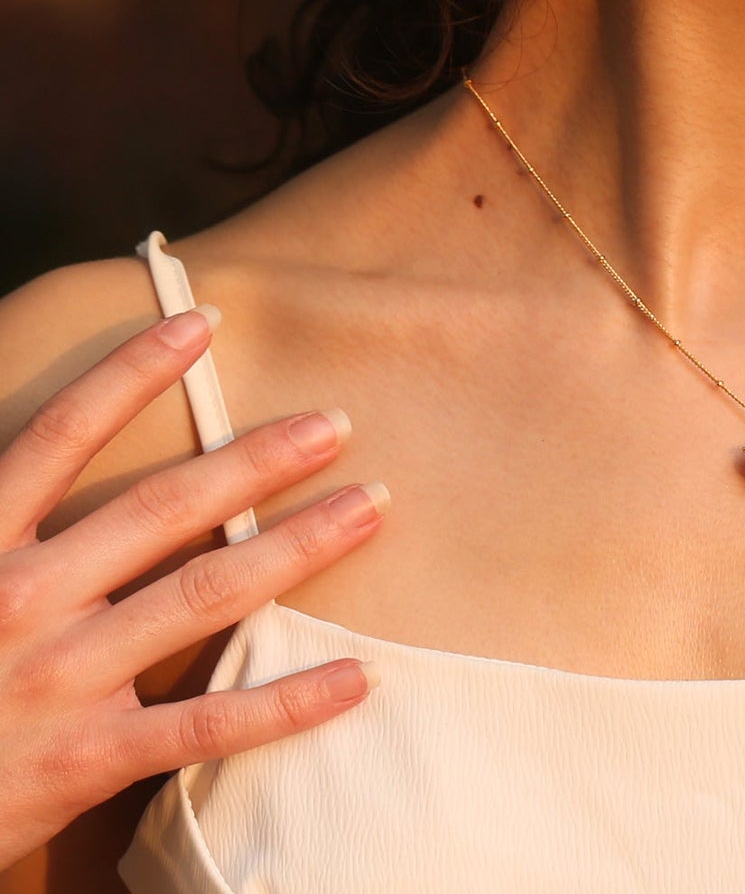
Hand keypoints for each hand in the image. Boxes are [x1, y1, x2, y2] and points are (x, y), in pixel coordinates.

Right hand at [0, 307, 388, 868]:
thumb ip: (6, 512)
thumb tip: (47, 446)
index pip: (61, 436)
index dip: (132, 374)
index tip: (202, 322)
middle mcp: (21, 600)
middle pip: (162, 509)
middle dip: (257, 460)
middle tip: (337, 422)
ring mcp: (57, 681)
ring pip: (202, 596)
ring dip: (297, 546)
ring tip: (370, 506)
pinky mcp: (85, 761)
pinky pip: (206, 724)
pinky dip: (288, 702)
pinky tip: (357, 676)